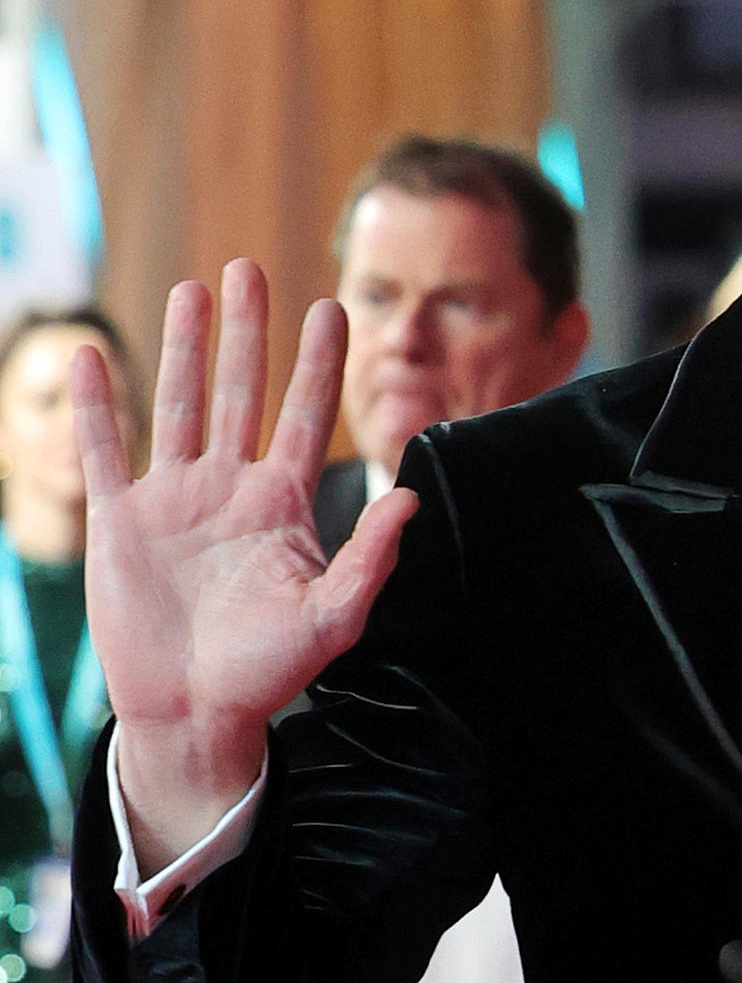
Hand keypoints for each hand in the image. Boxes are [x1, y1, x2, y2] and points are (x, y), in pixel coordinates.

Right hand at [83, 268, 415, 866]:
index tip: (332, 307)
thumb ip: (370, 559)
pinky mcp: (121, 520)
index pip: (304, 417)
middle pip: (241, 393)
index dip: (319, 364)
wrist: (196, 713)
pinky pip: (107, 451)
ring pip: (180, 405)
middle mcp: (229, 491)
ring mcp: (174, 500)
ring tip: (192, 288)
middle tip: (251, 268)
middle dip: (249, 333)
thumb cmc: (268, 674)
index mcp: (283, 508)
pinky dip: (98, 406)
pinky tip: (93, 357)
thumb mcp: (332, 619)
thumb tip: (407, 496)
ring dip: (185, 348)